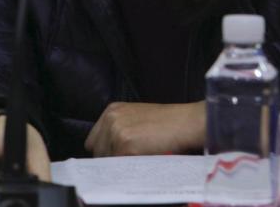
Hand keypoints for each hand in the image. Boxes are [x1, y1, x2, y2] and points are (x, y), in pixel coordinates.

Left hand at [85, 101, 205, 156]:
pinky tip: (141, 162)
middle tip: (129, 160)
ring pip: (106, 162)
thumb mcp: (137, 118)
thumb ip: (119, 129)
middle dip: (110, 158)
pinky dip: (127, 168)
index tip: (115, 157)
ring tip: (139, 159)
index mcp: (112, 110)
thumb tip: (108, 152)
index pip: (94, 140)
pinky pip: (118, 166)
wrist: (185, 123)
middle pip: (97, 152)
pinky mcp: (124, 145)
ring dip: (119, 164)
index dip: (105, 151)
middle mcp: (110, 119)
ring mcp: (116, 131)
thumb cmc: (167, 123)